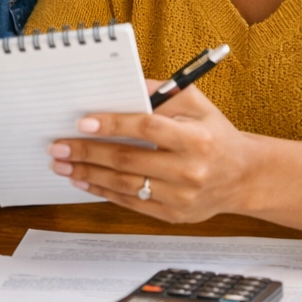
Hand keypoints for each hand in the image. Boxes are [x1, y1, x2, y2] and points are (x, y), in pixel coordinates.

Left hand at [47, 80, 253, 222]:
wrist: (243, 176)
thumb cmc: (215, 134)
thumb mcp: (197, 105)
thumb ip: (162, 93)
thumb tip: (124, 86)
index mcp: (197, 140)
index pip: (148, 129)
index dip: (114, 124)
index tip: (84, 122)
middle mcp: (190, 171)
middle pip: (129, 160)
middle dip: (88, 152)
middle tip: (58, 146)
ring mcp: (182, 198)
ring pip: (125, 185)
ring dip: (88, 174)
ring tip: (63, 164)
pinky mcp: (174, 215)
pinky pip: (132, 203)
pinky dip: (103, 192)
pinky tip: (83, 180)